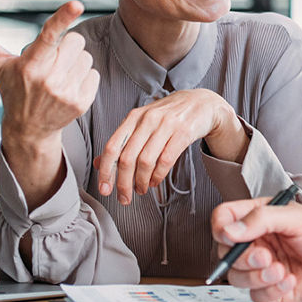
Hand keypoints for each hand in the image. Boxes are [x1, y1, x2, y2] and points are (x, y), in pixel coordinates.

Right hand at [0, 0, 98, 151]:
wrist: (29, 128)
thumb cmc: (13, 89)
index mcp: (29, 65)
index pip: (48, 36)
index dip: (62, 17)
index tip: (77, 3)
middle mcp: (48, 79)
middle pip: (76, 40)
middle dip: (66, 46)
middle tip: (50, 60)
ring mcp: (66, 92)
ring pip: (86, 57)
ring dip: (74, 62)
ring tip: (57, 75)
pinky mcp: (81, 102)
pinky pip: (94, 74)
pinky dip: (83, 77)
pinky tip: (67, 86)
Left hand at [95, 89, 247, 204]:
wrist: (202, 103)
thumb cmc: (170, 116)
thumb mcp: (143, 123)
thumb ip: (122, 142)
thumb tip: (99, 163)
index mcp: (134, 117)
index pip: (112, 147)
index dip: (105, 171)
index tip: (104, 189)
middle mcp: (148, 119)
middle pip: (127, 158)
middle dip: (123, 183)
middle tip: (124, 198)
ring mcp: (166, 125)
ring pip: (146, 161)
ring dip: (141, 181)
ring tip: (142, 189)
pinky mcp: (183, 133)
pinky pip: (166, 160)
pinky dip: (158, 176)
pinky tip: (155, 181)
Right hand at [211, 198, 301, 301]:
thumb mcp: (298, 219)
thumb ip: (262, 219)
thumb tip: (230, 229)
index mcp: (261, 218)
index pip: (225, 219)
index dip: (221, 228)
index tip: (230, 236)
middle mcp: (259, 243)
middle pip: (226, 253)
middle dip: (243, 258)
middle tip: (265, 257)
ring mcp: (264, 268)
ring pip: (238, 278)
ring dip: (257, 276)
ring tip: (281, 270)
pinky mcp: (273, 291)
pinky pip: (256, 296)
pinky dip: (271, 291)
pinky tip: (291, 281)